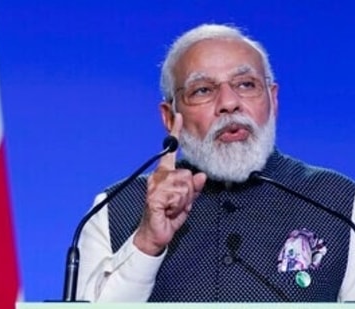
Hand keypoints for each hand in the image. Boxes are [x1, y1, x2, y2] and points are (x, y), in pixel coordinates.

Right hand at [133, 113, 206, 255]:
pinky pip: (177, 195)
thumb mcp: (187, 201)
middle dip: (189, 192)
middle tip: (178, 203)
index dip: (175, 133)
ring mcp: (155, 186)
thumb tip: (201, 175)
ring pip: (184, 185)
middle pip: (187, 175)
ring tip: (173, 208)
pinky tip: (168, 211)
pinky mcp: (154, 196)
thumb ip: (194, 188)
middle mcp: (158, 177)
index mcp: (165, 175)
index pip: (170, 152)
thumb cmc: (168, 217)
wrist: (155, 235)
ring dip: (183, 201)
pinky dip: (177, 207)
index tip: (179, 117)